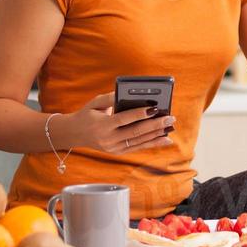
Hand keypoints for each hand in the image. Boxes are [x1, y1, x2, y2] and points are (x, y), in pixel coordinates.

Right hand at [58, 93, 175, 153]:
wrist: (75, 133)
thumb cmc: (88, 114)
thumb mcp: (95, 102)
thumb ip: (111, 98)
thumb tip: (130, 94)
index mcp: (102, 125)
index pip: (124, 119)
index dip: (139, 114)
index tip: (154, 108)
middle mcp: (108, 139)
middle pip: (135, 132)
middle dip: (155, 125)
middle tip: (170, 118)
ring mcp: (114, 148)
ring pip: (139, 142)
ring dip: (157, 135)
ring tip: (170, 128)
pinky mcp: (118, 152)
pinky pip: (138, 147)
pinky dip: (153, 143)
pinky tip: (166, 140)